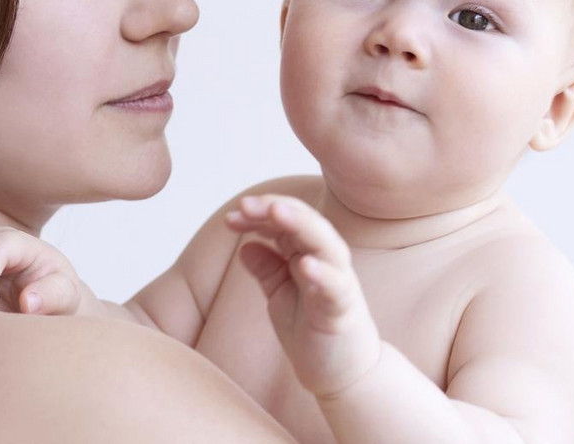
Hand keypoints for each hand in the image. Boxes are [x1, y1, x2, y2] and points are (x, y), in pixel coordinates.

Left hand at [225, 195, 381, 397]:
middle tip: (245, 205)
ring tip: (276, 212)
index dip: (258, 214)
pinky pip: (334, 285)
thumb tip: (244, 246)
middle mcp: (325, 257)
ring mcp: (337, 279)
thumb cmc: (311, 325)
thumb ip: (266, 268)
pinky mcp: (343, 306)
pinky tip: (304, 263)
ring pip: (323, 242)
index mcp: (308, 250)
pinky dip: (321, 272)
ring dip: (300, 224)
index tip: (230, 219)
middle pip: (303, 221)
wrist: (342, 369)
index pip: (284, 220)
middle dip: (274, 209)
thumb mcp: (279, 292)